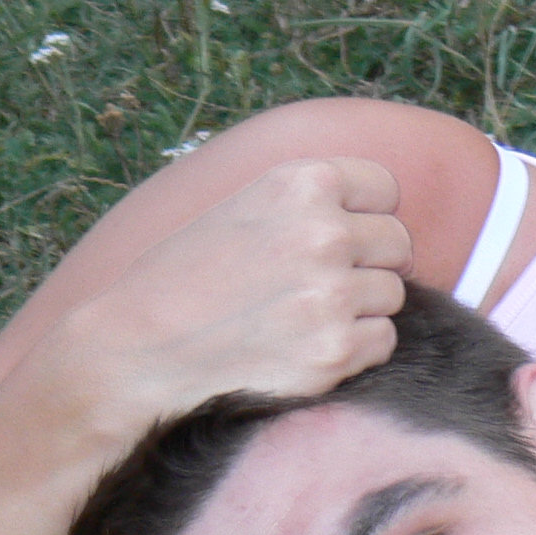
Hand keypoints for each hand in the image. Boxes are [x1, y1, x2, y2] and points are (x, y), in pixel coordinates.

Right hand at [51, 156, 413, 431]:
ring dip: (360, 309)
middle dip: (369, 264)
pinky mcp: (334, 351)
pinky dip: (355, 349)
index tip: (336, 239)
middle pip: (398, 243)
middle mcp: (323, 232)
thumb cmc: (181, 279)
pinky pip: (382, 342)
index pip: (385, 190)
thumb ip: (307, 202)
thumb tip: (375, 214)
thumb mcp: (242, 207)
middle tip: (320, 285)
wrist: (137, 350)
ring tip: (302, 317)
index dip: (365, 216)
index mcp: (300, 183)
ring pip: (392, 296)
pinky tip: (305, 346)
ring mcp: (332, 294)